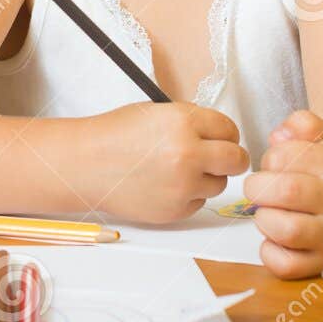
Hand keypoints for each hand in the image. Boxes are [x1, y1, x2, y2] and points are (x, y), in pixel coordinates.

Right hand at [83, 102, 250, 222]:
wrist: (85, 165)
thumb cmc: (114, 135)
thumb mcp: (155, 112)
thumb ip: (190, 122)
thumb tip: (219, 135)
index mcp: (183, 122)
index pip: (229, 129)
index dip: (225, 133)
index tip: (221, 138)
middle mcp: (188, 153)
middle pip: (237, 160)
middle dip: (230, 158)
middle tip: (219, 158)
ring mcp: (183, 185)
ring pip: (219, 184)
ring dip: (206, 177)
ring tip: (176, 170)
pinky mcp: (176, 209)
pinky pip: (198, 202)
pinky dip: (187, 195)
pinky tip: (163, 184)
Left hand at [245, 110, 322, 278]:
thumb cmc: (322, 170)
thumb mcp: (320, 136)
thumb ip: (302, 123)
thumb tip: (280, 134)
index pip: (283, 158)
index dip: (268, 159)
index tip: (274, 165)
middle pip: (286, 191)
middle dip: (258, 188)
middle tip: (258, 190)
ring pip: (289, 231)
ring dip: (265, 220)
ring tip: (267, 213)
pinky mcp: (319, 262)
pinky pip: (288, 266)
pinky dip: (270, 254)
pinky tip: (272, 239)